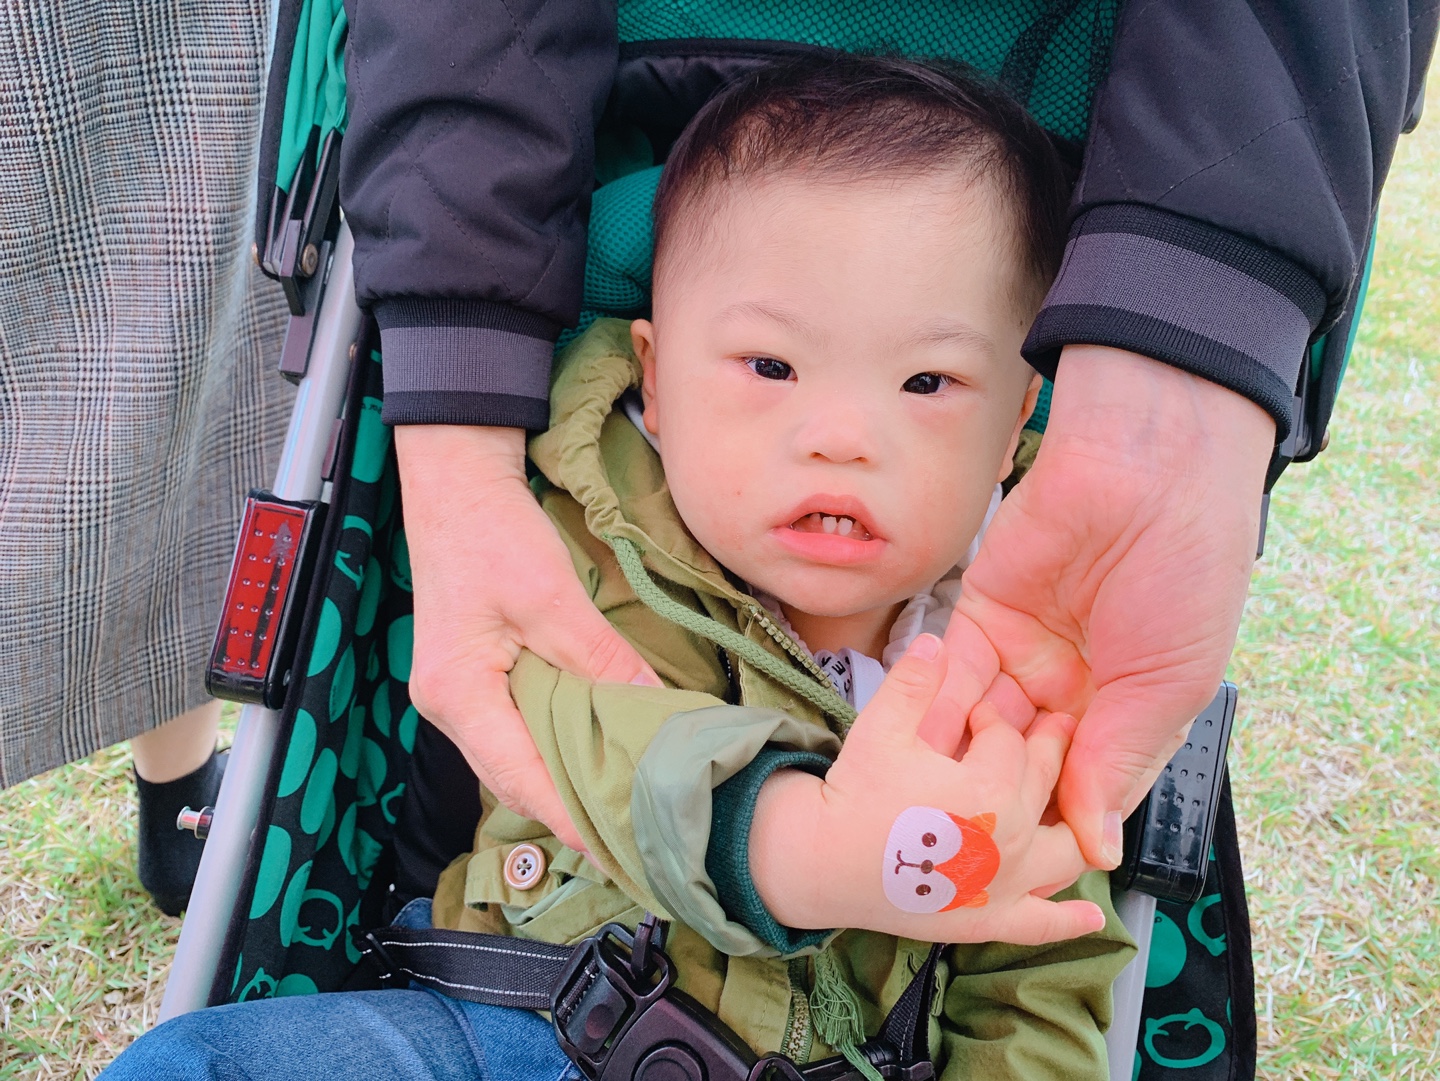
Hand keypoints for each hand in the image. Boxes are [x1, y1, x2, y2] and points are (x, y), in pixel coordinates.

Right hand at [396, 425, 657, 851]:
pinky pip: (517, 729)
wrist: (455, 485)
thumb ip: (601, 659)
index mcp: (457, 693)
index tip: (618, 850)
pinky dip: (557, 746)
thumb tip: (655, 710)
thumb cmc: (489, 532)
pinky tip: (597, 751)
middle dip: (572, 810)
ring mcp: (458, 695)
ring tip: (624, 805)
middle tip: (633, 837)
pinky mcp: (475, 678)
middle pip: (515, 778)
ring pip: (518, 756)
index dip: (570, 818)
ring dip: (567, 780)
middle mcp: (448, 707)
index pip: (520, 778)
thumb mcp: (553, 597)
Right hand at [749, 634, 1104, 946]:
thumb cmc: (853, 793)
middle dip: (1042, 752)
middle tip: (1038, 732)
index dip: (993, 718)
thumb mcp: (880, 727)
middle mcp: (1011, 840)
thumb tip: (935, 639)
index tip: (977, 713)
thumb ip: (914, 682)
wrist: (822, 862)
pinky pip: (1040, 926)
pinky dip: (1068, 920)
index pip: (1009, 741)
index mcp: (989, 790)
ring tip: (1068, 802)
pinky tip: (1089, 914)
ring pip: (1063, 852)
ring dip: (1071, 824)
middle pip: (1043, 786)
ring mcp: (1005, 886)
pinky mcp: (989, 921)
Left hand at [955, 345, 1273, 867]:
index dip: (1055, 827)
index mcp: (1127, 709)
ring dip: (958, 761)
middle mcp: (1071, 688)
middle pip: (1022, 764)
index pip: (1082, 788)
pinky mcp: (977, 615)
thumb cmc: (1187, 573)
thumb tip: (1098, 851)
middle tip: (963, 845)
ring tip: (931, 804)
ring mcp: (1021, 653)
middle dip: (996, 798)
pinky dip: (931, 707)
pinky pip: (947, 673)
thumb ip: (1117, 763)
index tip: (1024, 870)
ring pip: (978, 725)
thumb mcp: (1167, 684)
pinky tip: (916, 747)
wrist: (1149, 468)